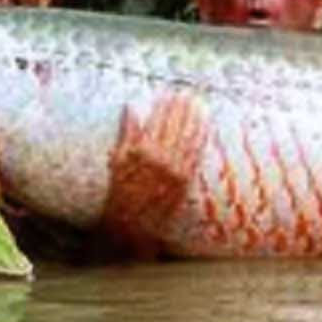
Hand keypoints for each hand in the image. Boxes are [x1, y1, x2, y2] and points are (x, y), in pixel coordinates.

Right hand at [104, 94, 208, 243]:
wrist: (131, 228)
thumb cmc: (119, 194)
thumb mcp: (116, 161)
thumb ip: (125, 133)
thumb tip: (131, 107)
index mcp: (142, 154)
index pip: (157, 122)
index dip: (164, 106)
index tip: (169, 93)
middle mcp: (160, 161)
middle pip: (175, 127)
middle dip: (181, 109)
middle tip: (187, 94)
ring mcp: (175, 172)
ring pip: (188, 138)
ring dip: (194, 119)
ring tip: (199, 104)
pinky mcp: (184, 182)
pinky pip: (195, 155)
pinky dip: (201, 139)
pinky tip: (205, 126)